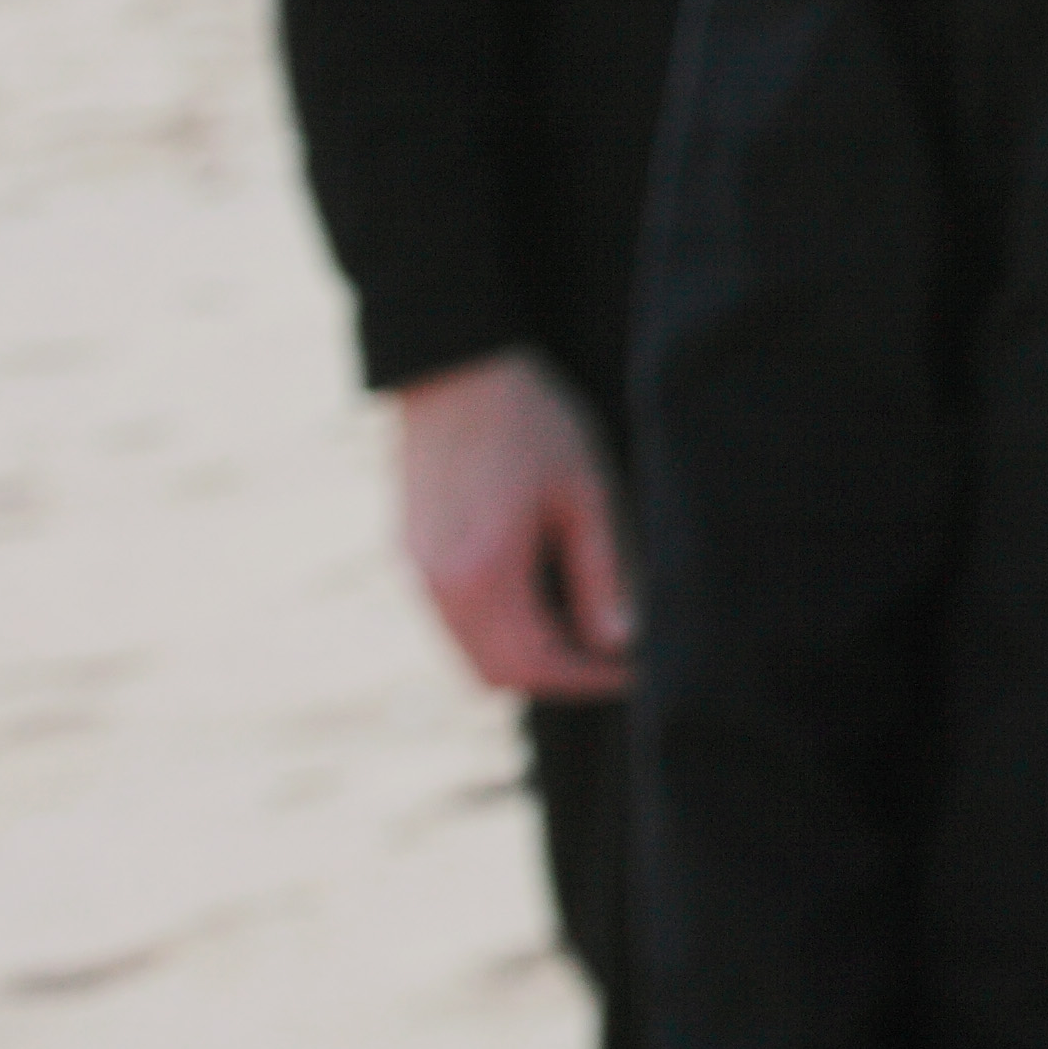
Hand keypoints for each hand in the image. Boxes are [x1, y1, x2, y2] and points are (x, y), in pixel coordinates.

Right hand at [389, 347, 637, 699]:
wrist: (455, 369)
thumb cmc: (531, 422)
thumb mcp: (586, 492)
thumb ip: (602, 572)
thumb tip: (622, 641)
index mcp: (481, 575)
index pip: (536, 665)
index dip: (590, 679)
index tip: (638, 673)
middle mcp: (436, 587)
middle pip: (495, 675)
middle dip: (559, 678)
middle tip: (617, 660)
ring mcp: (415, 575)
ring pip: (469, 654)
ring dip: (527, 657)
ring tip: (588, 630)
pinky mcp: (409, 557)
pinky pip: (453, 624)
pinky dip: (499, 631)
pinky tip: (545, 600)